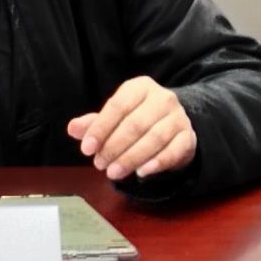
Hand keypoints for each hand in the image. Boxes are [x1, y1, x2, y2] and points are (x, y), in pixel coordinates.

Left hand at [67, 76, 195, 180]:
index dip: (101, 128)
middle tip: (99, 164)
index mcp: (140, 87)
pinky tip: (142, 173)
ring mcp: (178, 117)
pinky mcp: (188, 137)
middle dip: (114, 146)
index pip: (118, 106)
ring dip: (132, 158)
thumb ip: (94, 123)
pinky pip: (174, 150)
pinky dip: (157, 162)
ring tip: (114, 172)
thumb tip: (72, 128)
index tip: (86, 149)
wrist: (173, 125)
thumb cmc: (137, 119)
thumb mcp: (114, 117)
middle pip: (135, 124)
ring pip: (155, 138)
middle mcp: (162, 98)